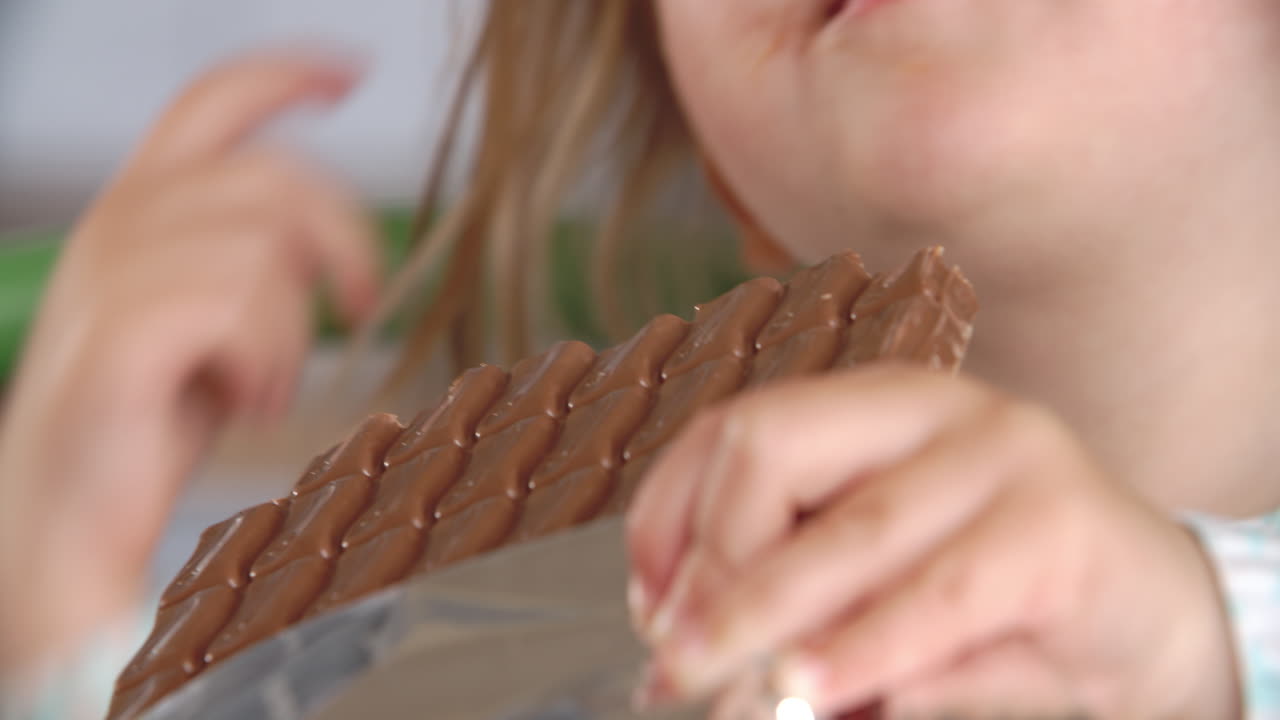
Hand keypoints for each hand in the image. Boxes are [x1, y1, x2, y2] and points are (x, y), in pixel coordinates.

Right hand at [0, 52, 378, 668]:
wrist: (72, 511)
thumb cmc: (150, 415)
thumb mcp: (218, 315)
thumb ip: (256, 253)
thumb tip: (333, 233)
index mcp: (142, 207)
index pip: (211, 101)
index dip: (284, 75)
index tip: (348, 76)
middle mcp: (121, 223)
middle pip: (276, 178)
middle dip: (344, 245)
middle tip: (358, 308)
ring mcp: (112, 276)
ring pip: (268, 253)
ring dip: (291, 334)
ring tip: (261, 384)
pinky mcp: (121, 334)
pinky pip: (241, 306)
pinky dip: (268, 363)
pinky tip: (245, 401)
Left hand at [626, 366, 1240, 718]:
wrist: (1153, 616)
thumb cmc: (993, 596)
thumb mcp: (876, 577)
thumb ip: (795, 584)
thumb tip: (681, 638)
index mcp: (877, 402)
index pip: (736, 426)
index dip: (669, 515)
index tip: (647, 607)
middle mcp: (937, 404)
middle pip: (771, 449)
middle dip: (711, 569)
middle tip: (676, 664)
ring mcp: (1007, 456)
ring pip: (852, 533)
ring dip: (769, 622)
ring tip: (726, 696)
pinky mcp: (1061, 532)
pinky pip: (937, 600)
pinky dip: (865, 654)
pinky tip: (821, 694)